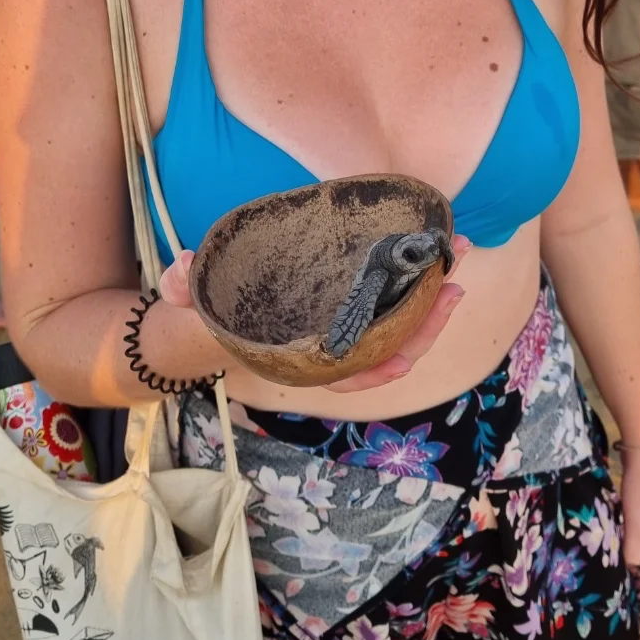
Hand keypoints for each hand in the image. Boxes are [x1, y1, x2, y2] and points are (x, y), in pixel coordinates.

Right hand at [159, 235, 471, 394]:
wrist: (212, 314)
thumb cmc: (209, 310)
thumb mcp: (190, 300)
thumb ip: (184, 286)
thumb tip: (184, 265)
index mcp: (295, 356)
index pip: (340, 374)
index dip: (373, 372)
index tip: (402, 361)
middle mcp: (327, 350)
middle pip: (385, 349)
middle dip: (423, 323)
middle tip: (452, 284)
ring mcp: (344, 330)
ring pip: (399, 329)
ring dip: (432, 303)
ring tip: (455, 264)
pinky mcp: (352, 306)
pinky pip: (394, 308)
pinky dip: (419, 291)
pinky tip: (437, 266)